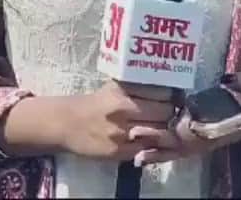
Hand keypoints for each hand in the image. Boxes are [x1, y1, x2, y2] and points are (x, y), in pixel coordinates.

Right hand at [57, 81, 177, 161]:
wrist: (67, 123)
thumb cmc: (96, 103)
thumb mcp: (116, 88)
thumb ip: (139, 89)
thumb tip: (169, 89)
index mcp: (123, 92)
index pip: (163, 94)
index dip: (171, 97)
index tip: (173, 98)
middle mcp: (122, 110)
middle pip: (164, 113)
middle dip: (169, 114)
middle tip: (169, 115)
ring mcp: (120, 133)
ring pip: (158, 133)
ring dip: (163, 132)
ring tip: (161, 128)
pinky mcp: (118, 152)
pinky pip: (145, 149)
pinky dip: (150, 145)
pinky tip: (146, 140)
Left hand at [129, 73, 240, 166]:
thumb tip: (227, 78)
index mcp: (234, 123)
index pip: (211, 129)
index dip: (192, 130)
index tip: (174, 126)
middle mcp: (219, 136)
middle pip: (187, 143)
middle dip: (162, 140)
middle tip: (136, 135)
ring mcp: (213, 141)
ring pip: (184, 152)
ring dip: (160, 154)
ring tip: (137, 157)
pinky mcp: (208, 142)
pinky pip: (185, 152)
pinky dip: (167, 156)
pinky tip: (149, 159)